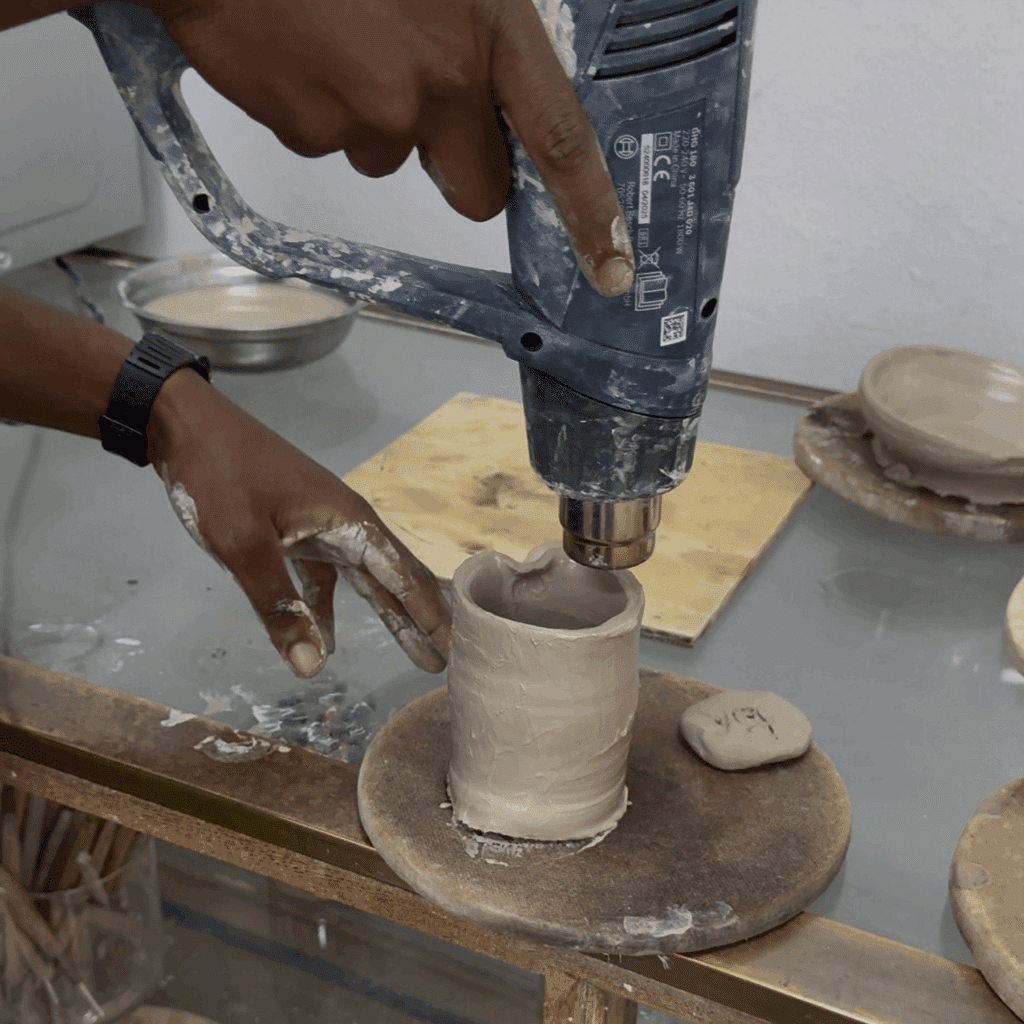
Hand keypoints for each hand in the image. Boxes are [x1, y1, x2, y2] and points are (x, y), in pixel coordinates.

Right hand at [140, 0, 633, 296]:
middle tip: (428, 114)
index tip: (610, 263)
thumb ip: (478, 32)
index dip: (590, 212)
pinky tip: (309, 53)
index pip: (560, 141)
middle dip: (460, 172)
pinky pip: (335, 144)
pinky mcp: (313, 131)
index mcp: (484, 31)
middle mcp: (436, 83)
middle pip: (477, 191)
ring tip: (346, 45)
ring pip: (393, 159)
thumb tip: (490, 84)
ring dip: (379, 121)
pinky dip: (325, 110)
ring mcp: (371, 114)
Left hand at [148, 370, 450, 677]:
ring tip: (415, 652)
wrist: (185, 425)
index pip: (403, 574)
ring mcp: (321, 524)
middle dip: (421, 618)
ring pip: (365, 578)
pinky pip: (325, 575)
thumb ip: (279, 606)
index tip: (456, 646)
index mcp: (348, 520)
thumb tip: (312, 668)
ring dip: (387, 615)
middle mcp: (346, 522)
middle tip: (449, 658)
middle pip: (394, 577)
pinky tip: (327, 638)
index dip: (431, 613)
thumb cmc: (218, 475)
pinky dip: (328, 607)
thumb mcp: (244, 544)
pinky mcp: (295, 529)